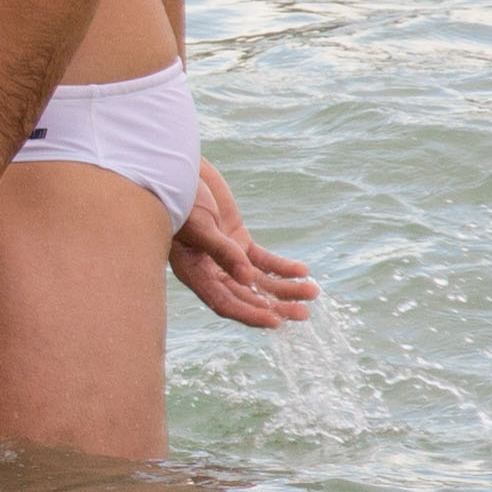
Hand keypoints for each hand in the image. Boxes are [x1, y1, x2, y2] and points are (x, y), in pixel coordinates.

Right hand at [169, 158, 316, 328]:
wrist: (180, 170)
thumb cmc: (182, 198)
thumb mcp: (200, 225)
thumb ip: (222, 252)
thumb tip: (246, 279)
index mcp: (194, 272)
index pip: (224, 302)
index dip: (249, 314)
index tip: (276, 321)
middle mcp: (210, 269)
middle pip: (246, 296)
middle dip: (275, 305)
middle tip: (302, 313)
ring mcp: (226, 256)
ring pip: (259, 280)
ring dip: (285, 288)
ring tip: (311, 292)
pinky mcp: (238, 240)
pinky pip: (264, 260)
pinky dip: (282, 266)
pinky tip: (302, 270)